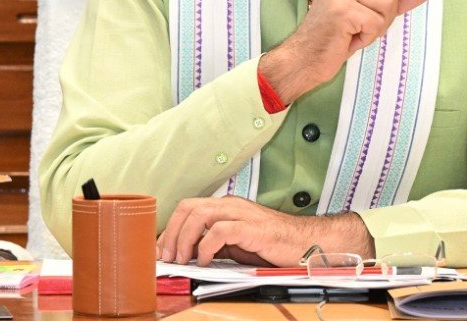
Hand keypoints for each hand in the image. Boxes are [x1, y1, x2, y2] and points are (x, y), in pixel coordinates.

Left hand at [156, 196, 372, 266]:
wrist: (305, 243)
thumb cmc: (272, 245)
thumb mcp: (237, 244)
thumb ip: (214, 244)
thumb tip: (187, 255)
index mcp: (226, 207)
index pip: (188, 207)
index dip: (169, 228)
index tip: (161, 251)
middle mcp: (231, 205)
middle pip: (188, 207)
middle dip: (170, 232)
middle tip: (166, 257)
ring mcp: (241, 214)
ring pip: (200, 215)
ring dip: (184, 238)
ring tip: (181, 259)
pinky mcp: (251, 228)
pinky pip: (220, 231)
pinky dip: (205, 246)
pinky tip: (204, 261)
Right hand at [260, 0, 431, 102]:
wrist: (306, 57)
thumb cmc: (337, 37)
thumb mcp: (369, 13)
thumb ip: (395, 0)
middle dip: (388, 12)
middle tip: (368, 27)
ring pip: (386, 4)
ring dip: (378, 26)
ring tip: (358, 33)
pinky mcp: (342, 9)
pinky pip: (375, 22)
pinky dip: (368, 37)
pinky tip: (351, 39)